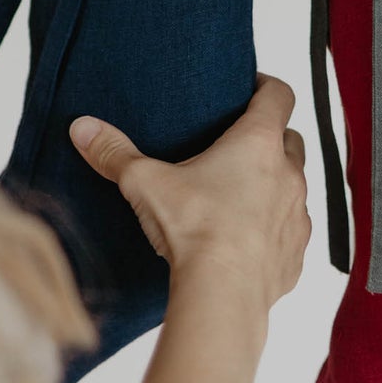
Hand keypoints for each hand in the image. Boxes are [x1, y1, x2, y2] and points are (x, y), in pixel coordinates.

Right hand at [69, 78, 311, 315]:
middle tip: (236, 147)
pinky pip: (292, 231)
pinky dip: (276, 229)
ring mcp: (297, 214)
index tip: (251, 88)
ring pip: (294, 186)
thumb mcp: (146, 184)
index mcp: (258, 143)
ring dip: (275, 185)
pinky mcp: (296, 253)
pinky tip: (248, 240)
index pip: (278, 95)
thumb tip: (84, 128)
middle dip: (269, 138)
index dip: (266, 87)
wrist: (222, 295)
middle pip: (290, 139)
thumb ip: (115, 153)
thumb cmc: (194, 231)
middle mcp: (288, 173)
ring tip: (240, 195)